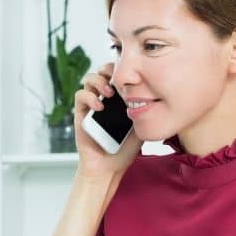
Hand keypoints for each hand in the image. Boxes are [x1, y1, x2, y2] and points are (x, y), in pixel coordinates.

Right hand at [74, 62, 142, 178]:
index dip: (123, 69)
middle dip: (110, 69)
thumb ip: (145, 111)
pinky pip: (80, 96)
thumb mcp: (142, 126)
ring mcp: (92, 104)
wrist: (110, 167)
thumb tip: (154, 94)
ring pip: (89, 79)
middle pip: (103, 70)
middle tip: (118, 80)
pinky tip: (99, 106)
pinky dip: (89, 96)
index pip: (119, 74)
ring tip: (109, 92)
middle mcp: (105, 97)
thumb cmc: (125, 149)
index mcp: (120, 98)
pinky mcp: (81, 113)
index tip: (133, 74)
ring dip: (99, 80)